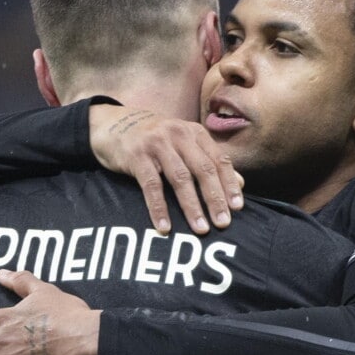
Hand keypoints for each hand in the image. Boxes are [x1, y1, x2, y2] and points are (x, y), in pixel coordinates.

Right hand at [88, 103, 244, 234]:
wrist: (113, 124)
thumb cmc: (155, 139)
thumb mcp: (184, 144)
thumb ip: (210, 161)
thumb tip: (241, 183)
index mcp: (195, 133)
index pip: (219, 160)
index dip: (230, 184)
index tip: (238, 207)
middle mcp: (179, 135)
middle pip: (203, 169)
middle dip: (215, 198)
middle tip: (223, 223)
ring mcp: (157, 144)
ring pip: (180, 178)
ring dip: (191, 206)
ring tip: (200, 229)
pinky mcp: (136, 156)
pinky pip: (151, 186)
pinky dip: (158, 208)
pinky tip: (165, 227)